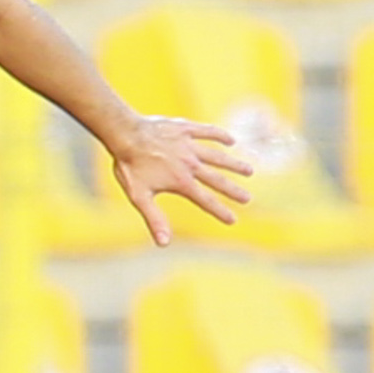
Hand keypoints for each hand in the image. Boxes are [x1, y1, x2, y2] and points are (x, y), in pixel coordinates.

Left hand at [109, 117, 253, 245]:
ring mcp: (189, 146)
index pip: (206, 200)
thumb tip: (164, 243)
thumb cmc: (129, 166)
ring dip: (233, 164)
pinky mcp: (185, 129)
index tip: (233, 220)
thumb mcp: (139, 196)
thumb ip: (154, 219)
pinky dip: (220, 136)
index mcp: (181, 182)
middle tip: (248, 198)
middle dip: (233, 190)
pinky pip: (208, 132)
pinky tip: (231, 140)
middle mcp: (190, 164)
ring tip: (248, 170)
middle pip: (217, 179)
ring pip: (217, 156)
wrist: (124, 134)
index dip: (220, 211)